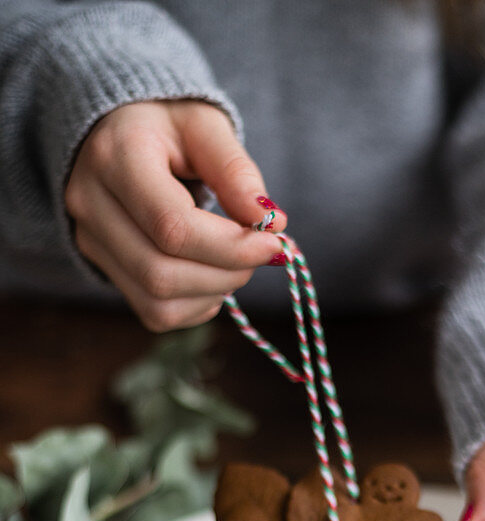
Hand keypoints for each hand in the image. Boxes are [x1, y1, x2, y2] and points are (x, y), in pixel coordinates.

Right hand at [65, 101, 287, 331]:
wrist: (118, 129)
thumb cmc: (167, 123)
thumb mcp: (206, 126)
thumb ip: (235, 171)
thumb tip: (270, 221)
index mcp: (115, 158)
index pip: (172, 227)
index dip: (230, 246)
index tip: (273, 242)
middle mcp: (91, 204)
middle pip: (162, 273)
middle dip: (226, 274)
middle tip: (260, 254)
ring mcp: (91, 241)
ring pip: (157, 302)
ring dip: (213, 293)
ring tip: (237, 262)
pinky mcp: (102, 266)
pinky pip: (154, 313)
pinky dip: (196, 306)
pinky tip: (212, 276)